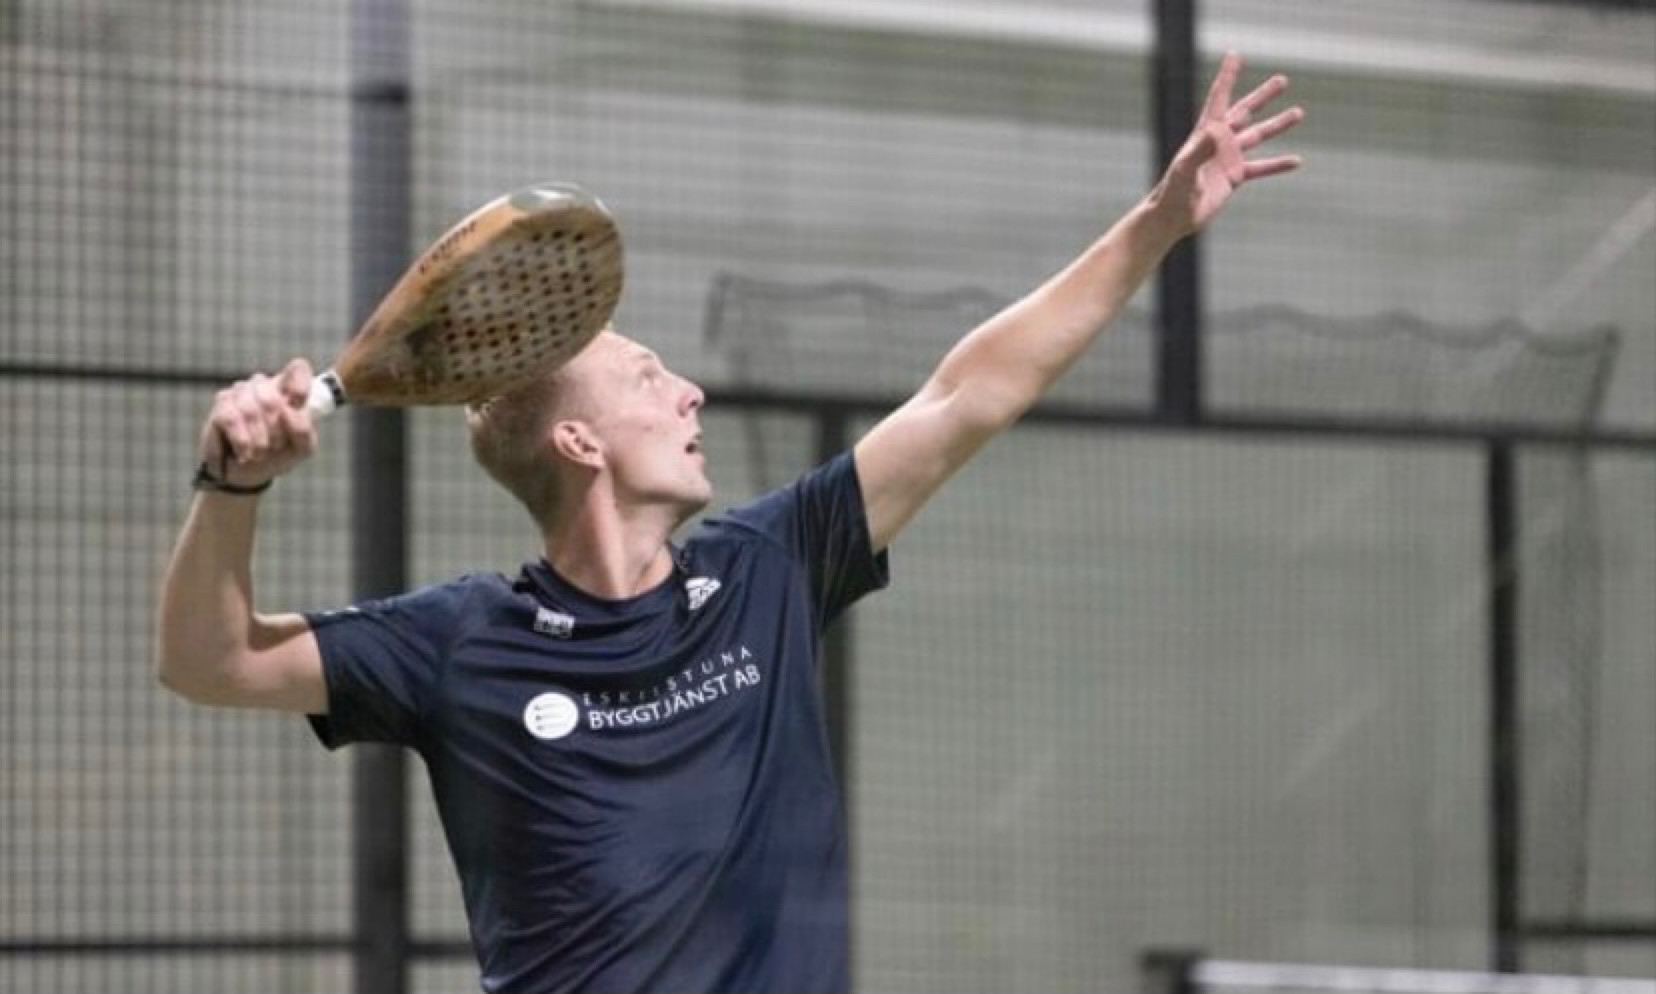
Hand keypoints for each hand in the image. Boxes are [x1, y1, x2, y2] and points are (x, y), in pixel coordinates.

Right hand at [199, 359, 318, 489]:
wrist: (248, 473)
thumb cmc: (279, 454)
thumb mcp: (302, 448)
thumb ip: (304, 429)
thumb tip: (291, 409)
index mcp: (289, 390)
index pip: (298, 368)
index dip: (300, 384)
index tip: (298, 405)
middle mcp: (264, 385)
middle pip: (273, 398)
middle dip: (276, 430)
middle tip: (276, 446)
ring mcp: (241, 392)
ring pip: (251, 410)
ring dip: (259, 439)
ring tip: (260, 453)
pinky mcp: (222, 404)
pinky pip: (232, 418)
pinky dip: (242, 441)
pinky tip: (245, 453)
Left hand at [1149, 52, 1304, 236]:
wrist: (1173, 217)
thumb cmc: (1173, 192)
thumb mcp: (1186, 170)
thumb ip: (1201, 151)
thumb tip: (1218, 131)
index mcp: (1206, 133)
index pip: (1219, 98)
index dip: (1228, 76)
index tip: (1236, 55)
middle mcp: (1219, 141)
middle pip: (1245, 112)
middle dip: (1263, 96)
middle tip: (1283, 80)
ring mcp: (1228, 158)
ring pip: (1257, 136)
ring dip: (1277, 124)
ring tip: (1299, 112)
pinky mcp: (1234, 177)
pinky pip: (1261, 168)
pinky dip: (1277, 164)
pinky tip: (1297, 161)